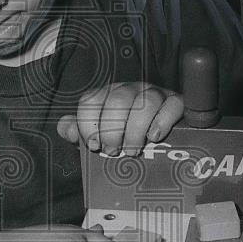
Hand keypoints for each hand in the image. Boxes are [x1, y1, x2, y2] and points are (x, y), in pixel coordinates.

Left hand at [57, 83, 184, 156]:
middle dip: (112, 129)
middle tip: (113, 151)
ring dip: (135, 130)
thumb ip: (79, 132)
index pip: (91, 100)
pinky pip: (172, 105)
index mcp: (106, 96)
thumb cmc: (124, 136)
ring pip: (145, 102)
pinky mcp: (175, 103)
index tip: (94, 145)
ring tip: (132, 150)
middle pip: (117, 100)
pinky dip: (162, 121)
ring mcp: (153, 94)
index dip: (88, 124)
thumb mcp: (99, 136)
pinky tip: (154, 137)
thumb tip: (66, 128)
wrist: (158, 138)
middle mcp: (128, 90)